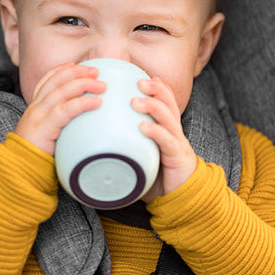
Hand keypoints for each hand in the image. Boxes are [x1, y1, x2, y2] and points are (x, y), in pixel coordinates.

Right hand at [15, 63, 103, 155]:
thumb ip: (61, 124)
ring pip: (61, 91)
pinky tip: (97, 102)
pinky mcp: (44, 126)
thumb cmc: (37, 154)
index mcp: (35, 107)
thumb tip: (84, 123)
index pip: (47, 81)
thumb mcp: (49, 133)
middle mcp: (35, 107)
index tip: (77, 65)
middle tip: (96, 71)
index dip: (62, 70)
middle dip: (77, 72)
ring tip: (102, 85)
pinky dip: (83, 103)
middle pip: (55, 80)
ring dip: (83, 84)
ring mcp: (38, 115)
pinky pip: (65, 110)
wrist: (20, 168)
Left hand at [135, 78, 197, 193]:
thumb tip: (94, 138)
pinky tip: (144, 127)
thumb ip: (124, 145)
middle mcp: (174, 132)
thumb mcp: (139, 155)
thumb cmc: (156, 177)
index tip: (141, 75)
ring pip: (169, 119)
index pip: (164, 102)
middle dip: (156, 89)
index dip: (157, 87)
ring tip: (136, 101)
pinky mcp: (178, 158)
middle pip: (169, 104)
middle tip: (139, 80)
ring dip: (153, 107)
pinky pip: (168, 142)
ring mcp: (177, 144)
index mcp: (166, 129)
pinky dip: (156, 132)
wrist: (180, 199)